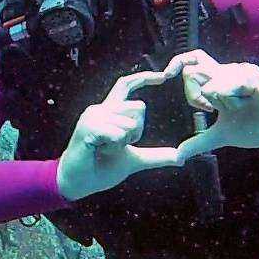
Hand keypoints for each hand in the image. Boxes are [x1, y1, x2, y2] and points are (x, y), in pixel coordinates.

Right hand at [56, 70, 184, 200]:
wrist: (78, 182)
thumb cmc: (100, 168)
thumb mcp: (134, 160)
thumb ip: (155, 156)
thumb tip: (180, 157)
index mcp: (110, 112)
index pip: (127, 85)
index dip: (145, 78)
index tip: (164, 76)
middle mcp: (101, 109)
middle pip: (138, 107)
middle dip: (137, 132)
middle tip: (117, 146)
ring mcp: (94, 116)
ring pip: (130, 123)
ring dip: (124, 142)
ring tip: (105, 149)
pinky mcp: (88, 127)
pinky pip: (118, 134)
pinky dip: (115, 146)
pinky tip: (100, 150)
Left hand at [163, 50, 258, 159]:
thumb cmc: (257, 127)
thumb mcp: (221, 136)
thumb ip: (199, 142)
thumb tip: (178, 155)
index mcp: (219, 80)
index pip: (192, 62)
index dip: (177, 64)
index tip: (164, 75)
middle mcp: (227, 70)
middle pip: (192, 72)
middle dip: (195, 97)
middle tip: (212, 109)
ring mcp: (239, 71)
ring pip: (209, 86)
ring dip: (222, 104)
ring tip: (241, 108)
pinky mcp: (251, 76)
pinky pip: (225, 87)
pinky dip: (232, 102)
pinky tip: (247, 104)